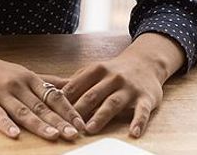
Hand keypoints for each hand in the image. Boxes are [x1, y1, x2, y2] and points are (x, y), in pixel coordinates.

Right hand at [0, 37, 86, 140]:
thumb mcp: (22, 71)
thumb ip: (47, 81)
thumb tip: (72, 85)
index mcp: (29, 78)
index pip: (53, 95)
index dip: (69, 110)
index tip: (83, 124)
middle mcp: (17, 84)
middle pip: (41, 106)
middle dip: (59, 121)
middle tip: (75, 134)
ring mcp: (0, 92)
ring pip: (22, 110)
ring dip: (39, 124)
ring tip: (53, 136)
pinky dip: (5, 124)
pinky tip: (14, 134)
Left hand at [61, 33, 184, 137]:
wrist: (146, 63)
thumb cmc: (114, 71)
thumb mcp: (95, 71)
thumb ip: (76, 81)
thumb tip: (50, 91)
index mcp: (97, 70)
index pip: (77, 86)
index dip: (64, 100)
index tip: (53, 112)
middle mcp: (113, 77)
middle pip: (92, 95)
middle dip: (79, 110)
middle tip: (68, 125)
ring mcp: (129, 88)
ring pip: (113, 103)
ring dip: (100, 117)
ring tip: (89, 129)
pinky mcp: (146, 98)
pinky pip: (142, 112)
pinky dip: (138, 123)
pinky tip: (133, 133)